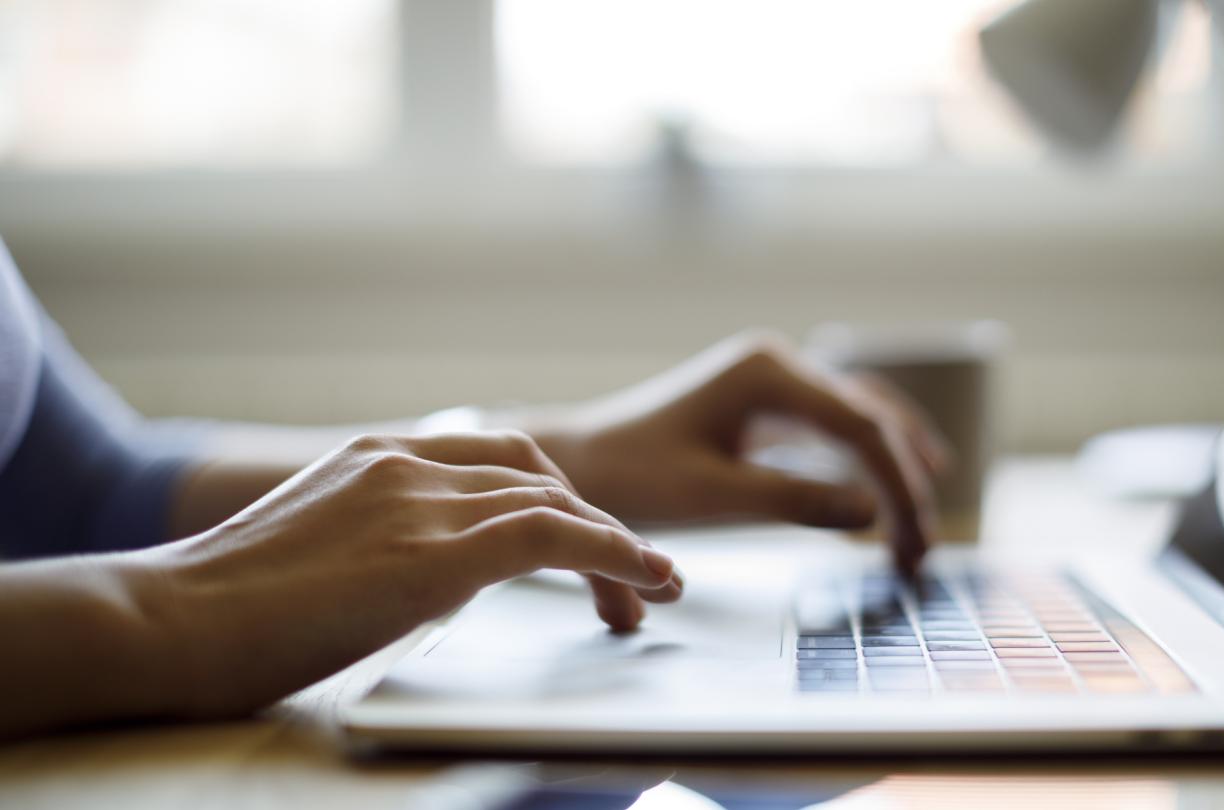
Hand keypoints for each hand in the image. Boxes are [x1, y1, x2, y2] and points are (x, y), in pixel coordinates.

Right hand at [130, 431, 678, 718]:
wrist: (162, 623)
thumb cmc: (221, 612)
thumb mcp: (315, 554)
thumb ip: (380, 544)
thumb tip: (429, 576)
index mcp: (376, 457)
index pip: (496, 459)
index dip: (556, 499)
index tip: (585, 545)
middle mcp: (404, 463)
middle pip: (536, 473)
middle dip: (593, 522)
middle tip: (630, 581)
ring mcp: (417, 501)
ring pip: (556, 502)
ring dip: (618, 547)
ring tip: (652, 592)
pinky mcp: (431, 554)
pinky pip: (553, 537)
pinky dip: (614, 553)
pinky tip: (647, 578)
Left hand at [528, 332, 944, 573]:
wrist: (580, 461)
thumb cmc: (632, 475)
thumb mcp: (712, 496)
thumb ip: (793, 501)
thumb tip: (873, 515)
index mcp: (766, 372)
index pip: (861, 428)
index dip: (899, 487)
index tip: (914, 544)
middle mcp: (778, 363)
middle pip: (871, 417)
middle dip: (906, 482)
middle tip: (924, 549)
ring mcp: (774, 380)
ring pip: (862, 416)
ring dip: (897, 467)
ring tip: (925, 522)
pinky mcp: (767, 403)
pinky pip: (837, 425)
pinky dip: (869, 459)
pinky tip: (892, 492)